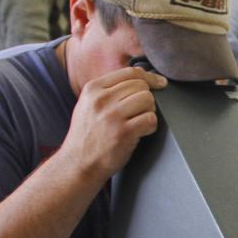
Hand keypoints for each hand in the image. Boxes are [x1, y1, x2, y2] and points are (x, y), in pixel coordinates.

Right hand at [60, 66, 166, 182]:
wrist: (78, 164)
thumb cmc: (87, 135)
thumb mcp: (88, 105)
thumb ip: (109, 89)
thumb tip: (142, 76)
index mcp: (93, 88)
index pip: (130, 72)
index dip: (149, 77)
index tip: (160, 83)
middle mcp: (102, 99)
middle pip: (142, 86)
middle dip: (147, 98)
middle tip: (140, 113)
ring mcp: (113, 116)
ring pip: (148, 100)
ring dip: (150, 111)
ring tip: (139, 122)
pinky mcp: (124, 133)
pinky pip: (151, 119)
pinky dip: (151, 126)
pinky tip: (141, 132)